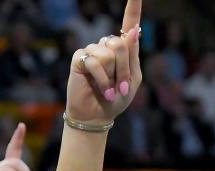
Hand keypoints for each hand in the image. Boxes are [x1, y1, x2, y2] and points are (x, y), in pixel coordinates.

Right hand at [67, 0, 141, 126]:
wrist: (98, 115)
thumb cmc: (117, 99)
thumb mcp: (133, 80)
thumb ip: (133, 56)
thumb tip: (134, 30)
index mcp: (123, 50)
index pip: (129, 24)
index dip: (133, 8)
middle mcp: (107, 46)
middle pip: (120, 44)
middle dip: (124, 69)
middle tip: (122, 87)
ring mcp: (92, 50)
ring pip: (108, 54)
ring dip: (113, 77)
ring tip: (110, 90)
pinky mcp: (80, 58)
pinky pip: (95, 62)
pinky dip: (102, 80)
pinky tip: (102, 90)